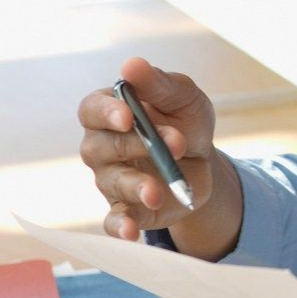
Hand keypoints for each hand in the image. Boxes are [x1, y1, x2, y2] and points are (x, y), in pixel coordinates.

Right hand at [77, 57, 220, 241]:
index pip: (91, 110)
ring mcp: (111, 179)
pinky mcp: (127, 208)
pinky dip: (120, 227)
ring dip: (136, 186)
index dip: (106, 113)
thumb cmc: (185, 120)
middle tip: (175, 143)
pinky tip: (130, 232)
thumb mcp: (183, 97)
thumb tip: (131, 65)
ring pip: (112, 182)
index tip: (127, 116)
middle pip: (101, 147)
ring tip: (157, 191)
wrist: (204, 160)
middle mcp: (101, 147)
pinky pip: (114, 220)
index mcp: (110, 113)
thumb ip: (159, 84)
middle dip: (139, 145)